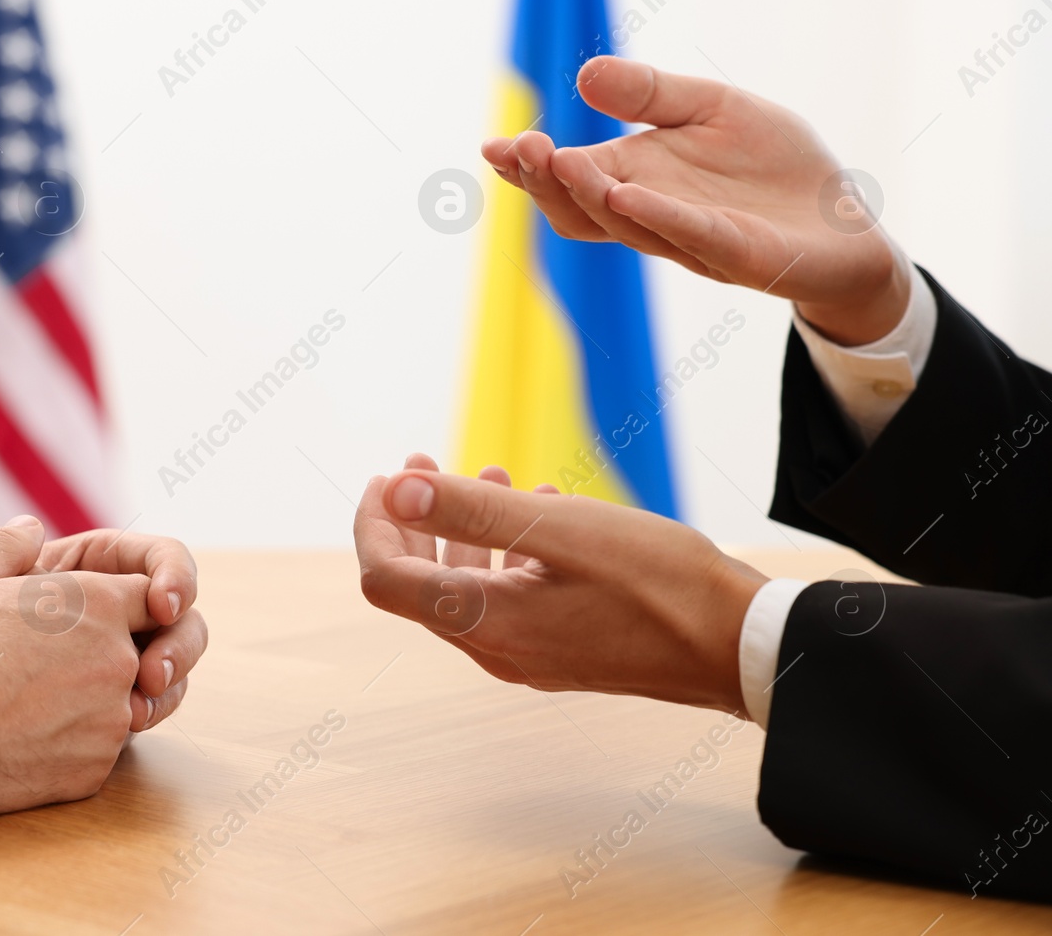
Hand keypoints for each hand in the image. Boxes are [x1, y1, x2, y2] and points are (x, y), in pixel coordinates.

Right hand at [0, 518, 204, 820]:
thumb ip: (10, 543)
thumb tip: (32, 530)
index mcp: (97, 603)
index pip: (153, 596)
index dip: (130, 603)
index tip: (102, 616)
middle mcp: (116, 660)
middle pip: (146, 653)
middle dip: (114, 654)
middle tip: (59, 664)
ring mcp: (108, 720)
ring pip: (124, 705)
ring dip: (93, 701)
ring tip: (32, 697)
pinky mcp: (92, 771)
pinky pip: (99, 751)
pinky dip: (73, 744)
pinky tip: (24, 734)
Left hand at [34, 527, 205, 731]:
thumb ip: (3, 549)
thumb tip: (31, 528)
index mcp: (102, 566)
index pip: (162, 558)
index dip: (175, 576)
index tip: (161, 605)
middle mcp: (124, 609)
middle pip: (183, 616)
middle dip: (179, 644)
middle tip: (152, 673)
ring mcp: (127, 654)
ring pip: (177, 661)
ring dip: (170, 683)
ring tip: (136, 709)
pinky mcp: (122, 696)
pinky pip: (156, 700)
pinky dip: (151, 710)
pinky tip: (127, 722)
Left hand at [353, 456, 766, 712]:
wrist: (741, 646)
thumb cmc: (658, 581)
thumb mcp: (559, 529)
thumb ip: (473, 509)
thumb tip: (397, 490)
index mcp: (485, 622)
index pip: (386, 579)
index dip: (373, 523)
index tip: (388, 475)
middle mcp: (496, 649)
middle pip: (417, 584)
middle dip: (413, 517)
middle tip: (421, 462)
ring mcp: (529, 654)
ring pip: (465, 588)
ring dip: (463, 528)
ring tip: (490, 471)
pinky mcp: (560, 649)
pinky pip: (508, 599)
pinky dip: (506, 552)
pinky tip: (537, 509)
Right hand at [481, 55, 909, 345]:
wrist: (844, 222)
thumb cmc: (771, 168)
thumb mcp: (710, 109)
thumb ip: (650, 95)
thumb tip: (582, 76)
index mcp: (636, 180)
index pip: (568, 178)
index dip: (528, 167)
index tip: (492, 144)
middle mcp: (651, 216)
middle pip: (580, 209)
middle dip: (544, 181)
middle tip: (517, 149)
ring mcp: (691, 240)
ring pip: (625, 224)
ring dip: (588, 195)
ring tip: (558, 161)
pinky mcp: (741, 254)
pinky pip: (690, 235)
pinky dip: (654, 215)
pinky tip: (626, 194)